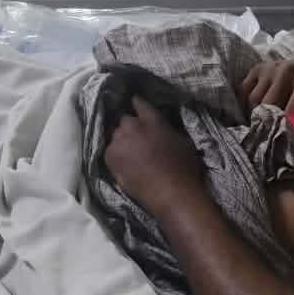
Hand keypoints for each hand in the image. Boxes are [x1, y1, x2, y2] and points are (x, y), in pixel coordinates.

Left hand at [104, 96, 203, 213]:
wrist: (170, 192)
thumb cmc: (183, 168)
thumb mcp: (182, 142)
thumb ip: (168, 130)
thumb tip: (163, 130)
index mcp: (152, 121)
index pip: (139, 103)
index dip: (137, 103)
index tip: (134, 102)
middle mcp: (133, 126)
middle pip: (125, 119)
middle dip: (129, 126)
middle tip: (135, 137)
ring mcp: (119, 140)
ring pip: (116, 135)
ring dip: (122, 140)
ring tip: (129, 153)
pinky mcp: (110, 156)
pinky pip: (110, 151)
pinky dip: (116, 156)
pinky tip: (124, 164)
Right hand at [238, 58, 293, 137]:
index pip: (292, 112)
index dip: (289, 131)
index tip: (288, 144)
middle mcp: (287, 70)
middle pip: (268, 106)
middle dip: (271, 124)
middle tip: (274, 136)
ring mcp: (270, 68)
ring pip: (254, 101)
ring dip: (259, 115)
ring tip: (270, 121)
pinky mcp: (257, 69)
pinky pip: (244, 92)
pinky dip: (249, 105)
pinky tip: (261, 109)